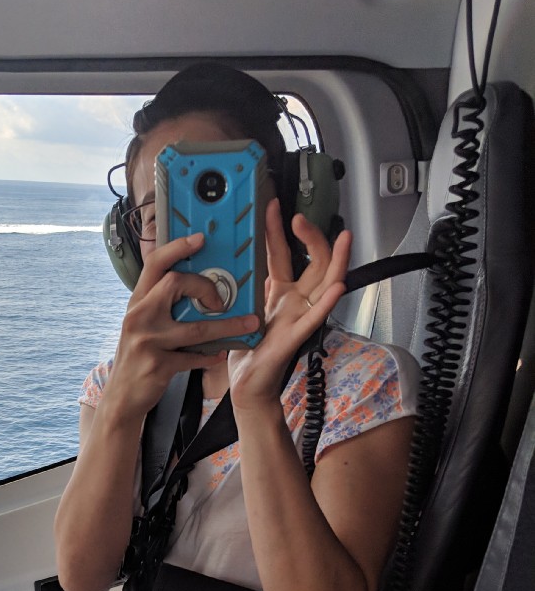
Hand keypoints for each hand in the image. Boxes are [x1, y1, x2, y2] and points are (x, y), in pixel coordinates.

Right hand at [106, 232, 260, 419]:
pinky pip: (194, 357)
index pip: (155, 263)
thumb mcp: (141, 325)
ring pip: (196, 327)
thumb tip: (193, 285)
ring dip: (228, 325)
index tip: (200, 239)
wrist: (121, 398)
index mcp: (137, 302)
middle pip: (176, 284)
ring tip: (249, 323)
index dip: (178, 247)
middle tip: (222, 301)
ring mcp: (147, 341)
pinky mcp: (158, 365)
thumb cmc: (137, 357)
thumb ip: (160, 305)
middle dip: (206, 287)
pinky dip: (211, 356)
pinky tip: (220, 354)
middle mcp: (138, 316)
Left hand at [227, 200, 350, 410]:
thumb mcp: (246, 309)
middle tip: (302, 217)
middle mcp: (294, 302)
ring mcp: (298, 317)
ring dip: (336, 260)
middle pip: (314, 262)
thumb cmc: (249, 352)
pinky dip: (326, 303)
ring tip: (344, 238)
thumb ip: (254, 286)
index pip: (282, 253)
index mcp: (280, 293)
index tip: (272, 204)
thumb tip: (248, 260)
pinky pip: (315, 317)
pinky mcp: (296, 337)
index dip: (278, 228)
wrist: (248, 385)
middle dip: (312, 237)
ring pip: (325, 284)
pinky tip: (337, 288)